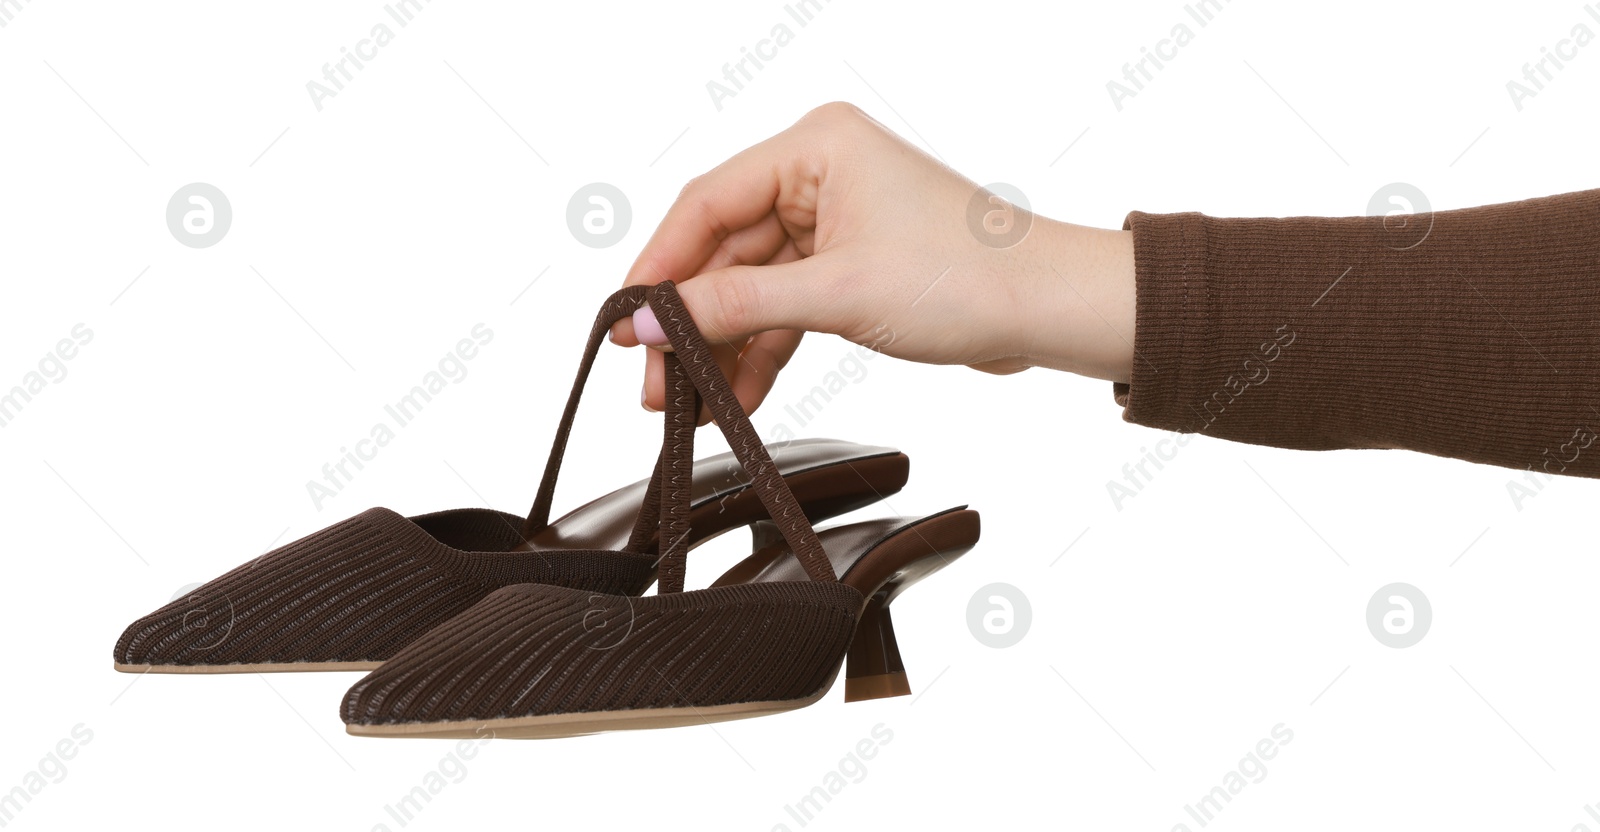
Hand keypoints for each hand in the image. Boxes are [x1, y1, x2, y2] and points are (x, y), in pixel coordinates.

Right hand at [610, 102, 1136, 415]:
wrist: (1050, 310)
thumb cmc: (968, 279)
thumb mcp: (837, 294)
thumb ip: (736, 306)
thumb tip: (653, 320)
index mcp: (816, 147)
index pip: (707, 202)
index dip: (658, 266)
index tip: (624, 323)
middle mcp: (819, 174)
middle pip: (723, 249)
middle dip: (690, 321)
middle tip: (653, 380)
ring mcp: (835, 221)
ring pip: (751, 286)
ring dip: (721, 345)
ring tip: (688, 403)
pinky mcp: (850, 265)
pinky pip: (785, 307)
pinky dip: (762, 350)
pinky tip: (736, 396)